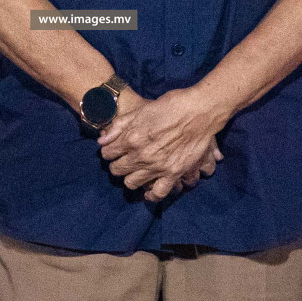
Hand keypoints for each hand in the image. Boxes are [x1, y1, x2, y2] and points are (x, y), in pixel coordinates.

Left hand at [97, 87, 227, 202]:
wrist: (198, 111)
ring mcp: (157, 167)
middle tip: (123, 160)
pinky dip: (151, 194)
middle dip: (117, 164)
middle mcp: (141, 155)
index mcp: (131, 138)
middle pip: (117, 170)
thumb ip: (119, 126)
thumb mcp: (141, 110)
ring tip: (135, 171)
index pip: (107, 153)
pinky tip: (148, 190)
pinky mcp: (173, 173)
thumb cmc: (169, 106)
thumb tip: (102, 141)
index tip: (114, 150)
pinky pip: (158, 192)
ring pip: (132, 183)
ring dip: (130, 177)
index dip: (109, 151)